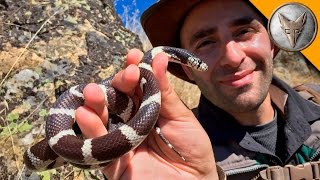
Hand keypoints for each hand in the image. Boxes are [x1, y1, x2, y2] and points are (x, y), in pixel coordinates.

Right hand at [75, 49, 217, 178]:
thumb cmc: (192, 149)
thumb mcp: (181, 118)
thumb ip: (165, 92)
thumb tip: (157, 58)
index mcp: (147, 109)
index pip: (135, 86)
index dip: (134, 71)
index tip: (134, 56)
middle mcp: (130, 121)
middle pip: (117, 99)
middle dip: (118, 84)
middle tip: (126, 75)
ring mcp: (121, 139)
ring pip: (103, 119)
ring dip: (96, 104)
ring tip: (92, 91)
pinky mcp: (112, 160)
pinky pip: (98, 145)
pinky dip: (91, 130)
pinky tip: (84, 114)